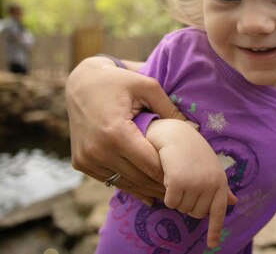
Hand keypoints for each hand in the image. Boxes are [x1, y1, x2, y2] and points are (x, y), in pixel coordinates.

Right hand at [65, 56, 188, 201]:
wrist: (81, 83)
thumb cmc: (119, 81)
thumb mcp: (147, 87)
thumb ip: (170, 109)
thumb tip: (195, 129)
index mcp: (115, 133)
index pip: (150, 164)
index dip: (170, 173)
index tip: (188, 177)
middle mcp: (97, 151)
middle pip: (139, 178)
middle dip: (161, 184)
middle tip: (183, 189)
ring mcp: (86, 159)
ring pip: (124, 183)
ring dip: (146, 189)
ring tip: (168, 193)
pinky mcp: (80, 163)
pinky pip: (110, 179)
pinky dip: (128, 184)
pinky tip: (147, 190)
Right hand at [148, 119, 237, 247]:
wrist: (176, 134)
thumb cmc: (194, 152)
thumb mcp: (212, 168)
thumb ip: (221, 188)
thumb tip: (234, 202)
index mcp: (220, 182)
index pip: (219, 211)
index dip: (215, 229)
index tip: (213, 245)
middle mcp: (210, 185)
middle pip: (195, 213)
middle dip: (188, 202)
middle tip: (185, 182)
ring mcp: (195, 184)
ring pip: (182, 208)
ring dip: (177, 196)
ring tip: (178, 175)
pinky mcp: (178, 183)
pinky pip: (170, 202)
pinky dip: (167, 193)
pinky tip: (169, 176)